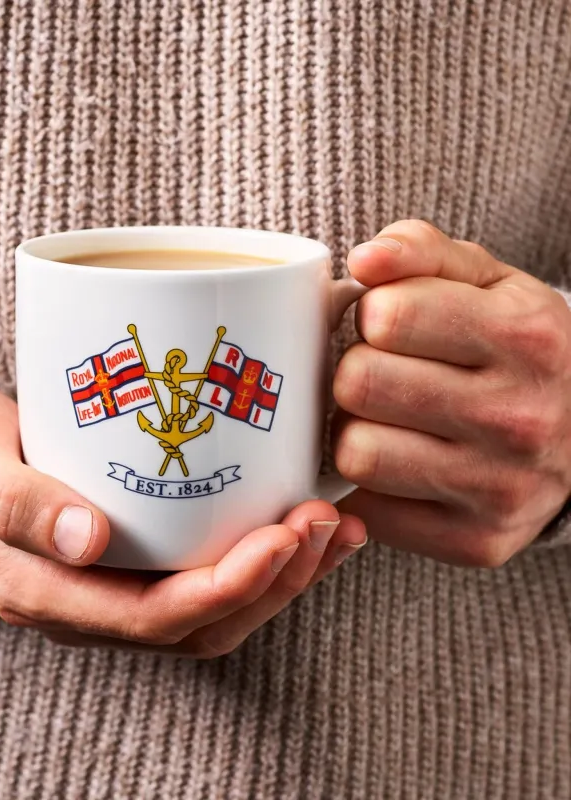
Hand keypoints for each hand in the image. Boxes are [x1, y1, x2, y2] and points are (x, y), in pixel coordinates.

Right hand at [0, 376, 365, 657]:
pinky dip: (255, 551)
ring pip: (210, 605)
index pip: (155, 620)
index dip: (227, 589)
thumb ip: (17, 505)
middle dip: (273, 582)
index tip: (281, 537)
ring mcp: (109, 580)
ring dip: (278, 574)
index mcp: (47, 592)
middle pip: (200, 622)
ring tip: (331, 525)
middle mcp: (88, 600)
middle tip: (322, 522)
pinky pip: (199, 568)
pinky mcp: (127, 550)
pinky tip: (292, 515)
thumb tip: (87, 540)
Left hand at [333, 220, 570, 566]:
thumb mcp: (485, 281)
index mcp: (525, 337)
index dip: (372, 316)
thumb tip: (364, 260)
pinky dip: (367, 486)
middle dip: (356, 373)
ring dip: (354, 432)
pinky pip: (367, 510)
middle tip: (380, 377)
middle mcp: (520, 417)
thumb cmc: (513, 349)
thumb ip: (420, 251)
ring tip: (385, 422)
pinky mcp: (474, 540)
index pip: (387, 316)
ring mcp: (500, 488)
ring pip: (357, 452)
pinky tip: (395, 466)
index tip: (389, 326)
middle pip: (359, 383)